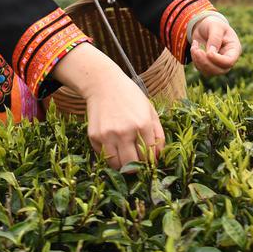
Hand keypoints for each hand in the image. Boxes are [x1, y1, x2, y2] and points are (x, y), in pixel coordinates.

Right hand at [50, 43, 163, 169]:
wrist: (103, 84)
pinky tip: (113, 144)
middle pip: (133, 165)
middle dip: (136, 167)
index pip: (149, 156)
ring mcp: (108, 135)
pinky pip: (104, 156)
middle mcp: (125, 132)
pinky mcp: (95, 137)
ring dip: (122, 164)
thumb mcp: (150, 111)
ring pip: (117, 165)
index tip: (148, 160)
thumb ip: (158, 134)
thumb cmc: (130, 97)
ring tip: (125, 156)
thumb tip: (157, 158)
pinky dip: (109, 156)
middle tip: (136, 162)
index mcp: (142, 125)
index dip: (149, 161)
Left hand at [190, 15, 240, 76]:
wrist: (204, 26)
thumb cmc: (213, 24)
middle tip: (196, 50)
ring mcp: (219, 64)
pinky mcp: (209, 65)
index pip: (229, 61)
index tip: (208, 52)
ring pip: (209, 72)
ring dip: (198, 61)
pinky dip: (195, 60)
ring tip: (194, 47)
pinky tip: (194, 48)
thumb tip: (211, 52)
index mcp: (234, 49)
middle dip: (205, 62)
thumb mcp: (216, 26)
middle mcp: (228, 59)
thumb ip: (215, 38)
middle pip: (220, 70)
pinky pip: (201, 69)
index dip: (218, 60)